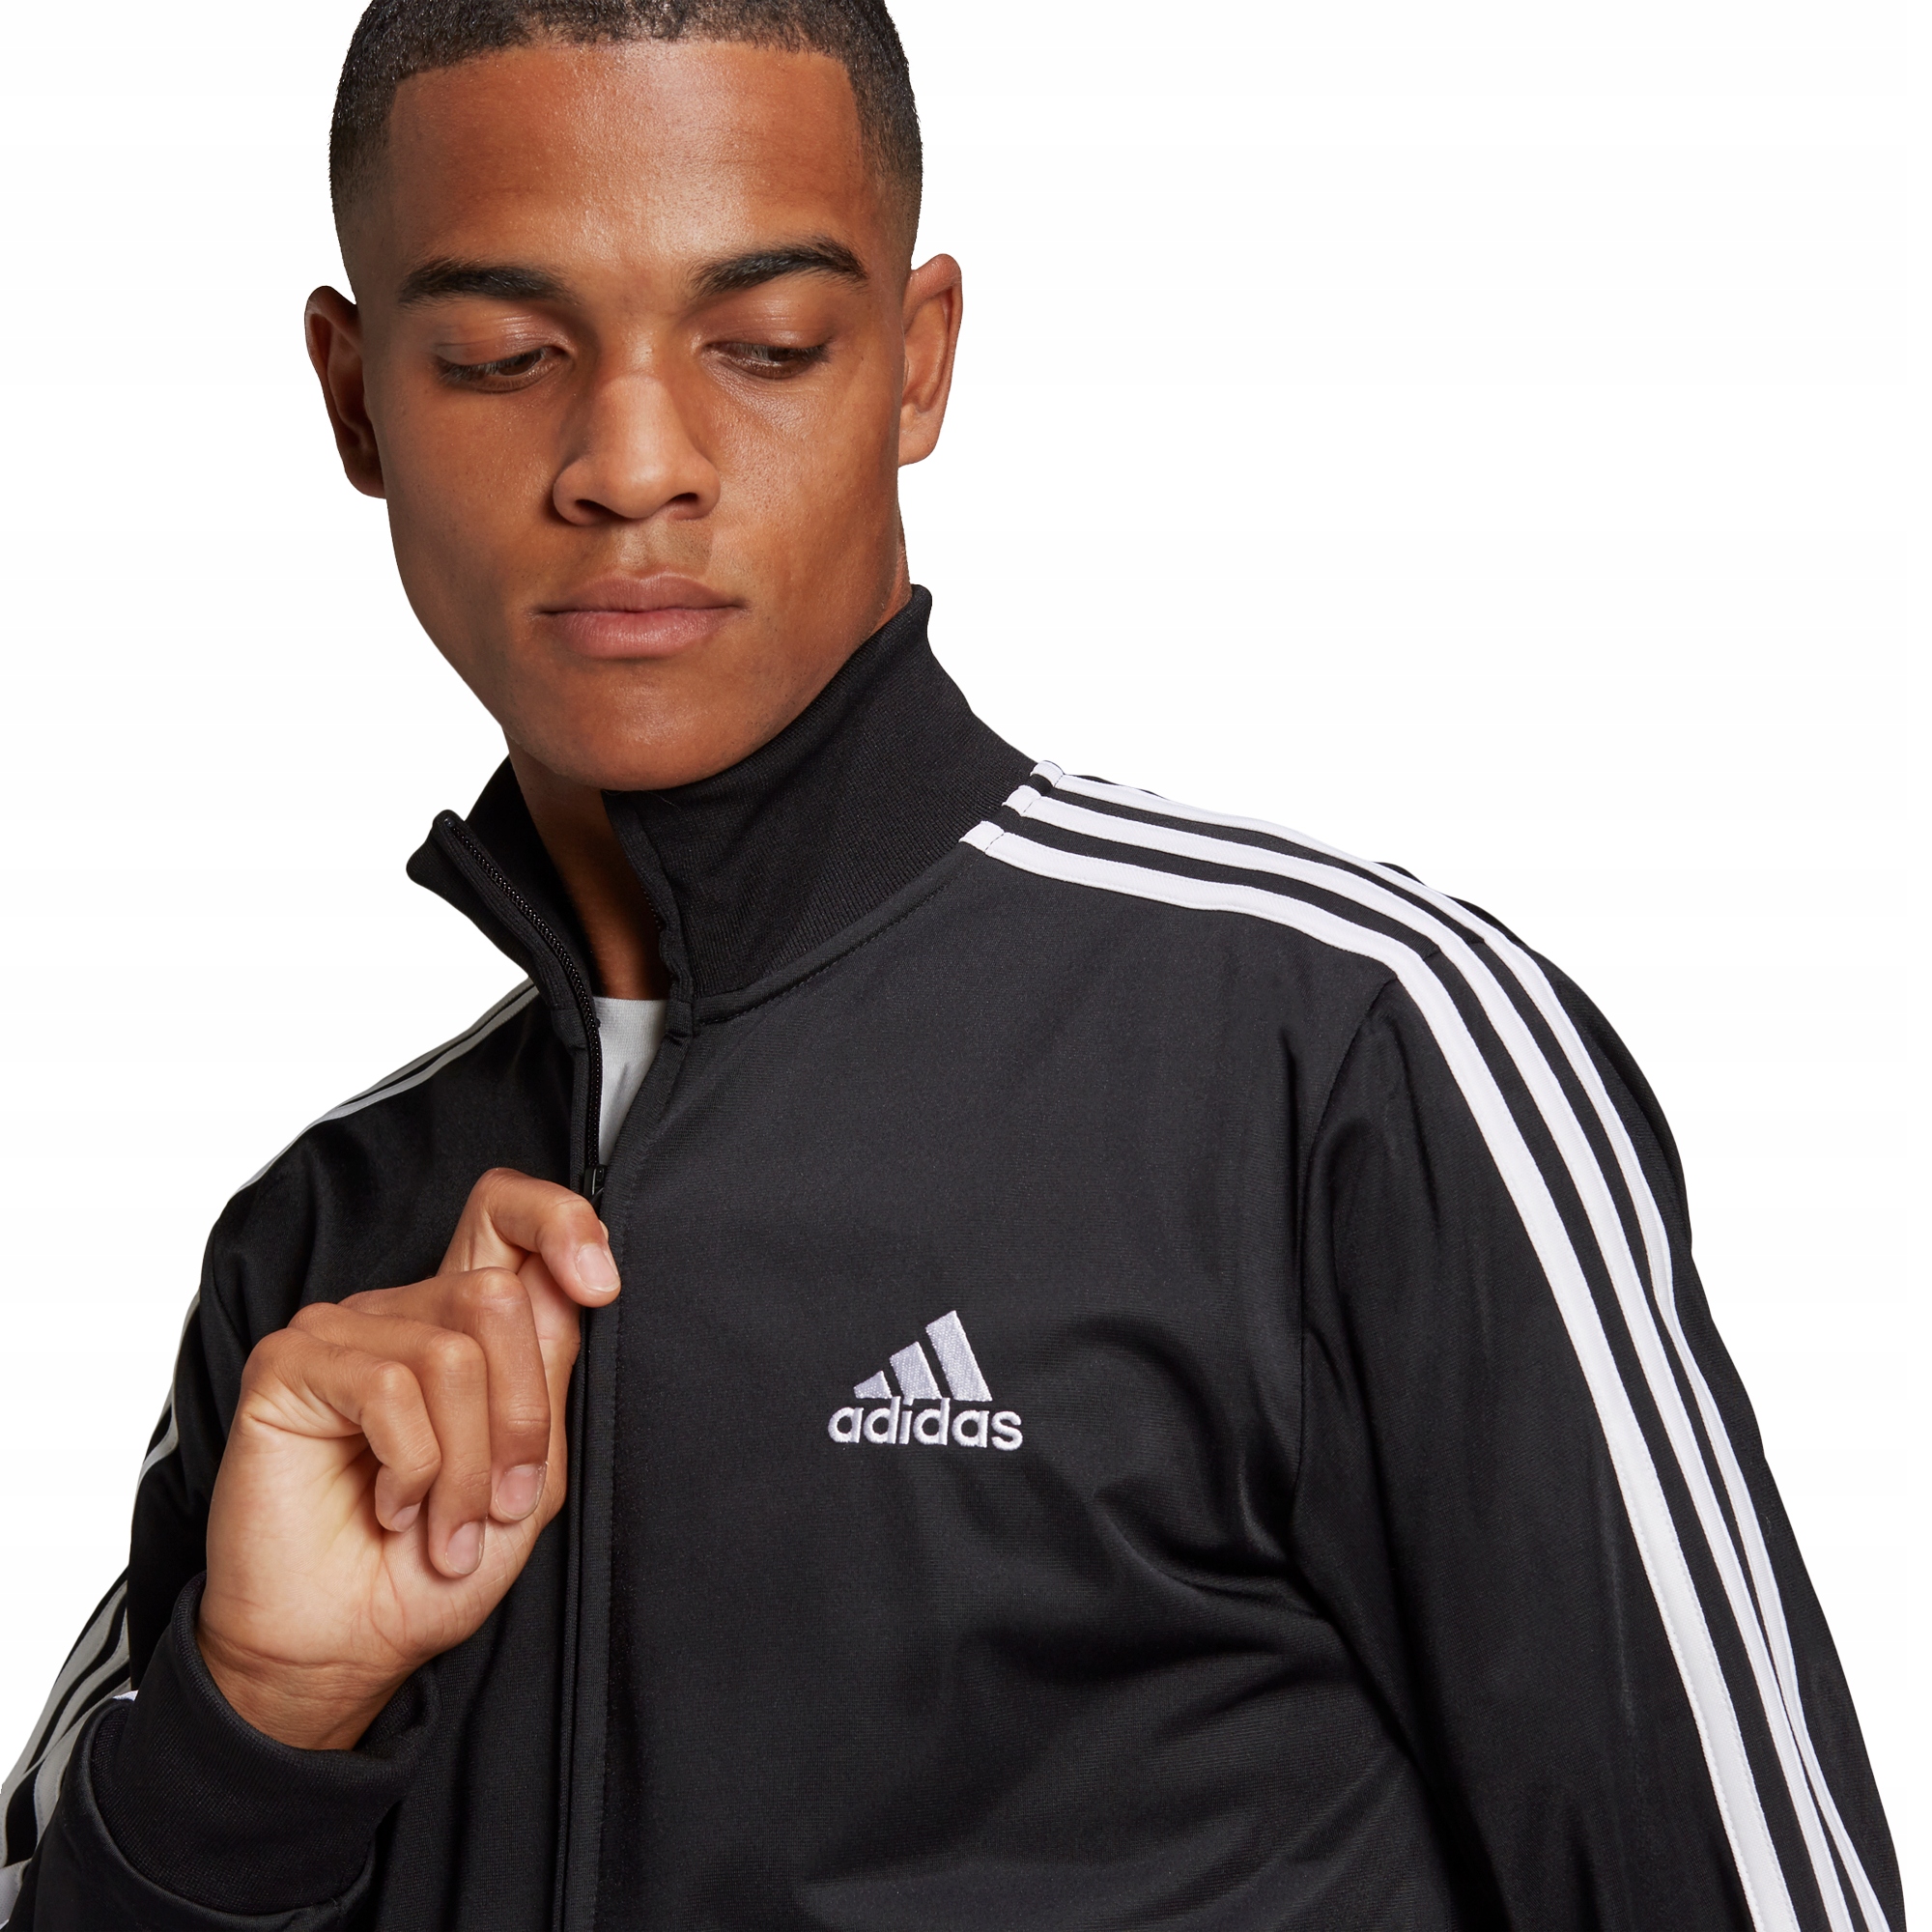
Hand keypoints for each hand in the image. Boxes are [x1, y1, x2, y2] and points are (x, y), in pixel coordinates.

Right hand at [197, 1168, 619, 1748]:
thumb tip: (572, 1282)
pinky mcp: (287, 1365)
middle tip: (501, 1503)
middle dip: (519, 1418)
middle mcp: (399, 1309)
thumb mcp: (529, 1472)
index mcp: (461, 1321)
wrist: (350, 1646)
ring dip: (466, 1466)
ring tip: (446, 1525)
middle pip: (497, 1295)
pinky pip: (388, 1388)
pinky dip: (412, 1468)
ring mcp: (338, 1329)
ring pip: (452, 1353)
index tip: (603, 1285)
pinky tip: (391, 1510)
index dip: (563, 1221)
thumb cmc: (435, 1564)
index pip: (506, 1212)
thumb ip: (547, 1374)